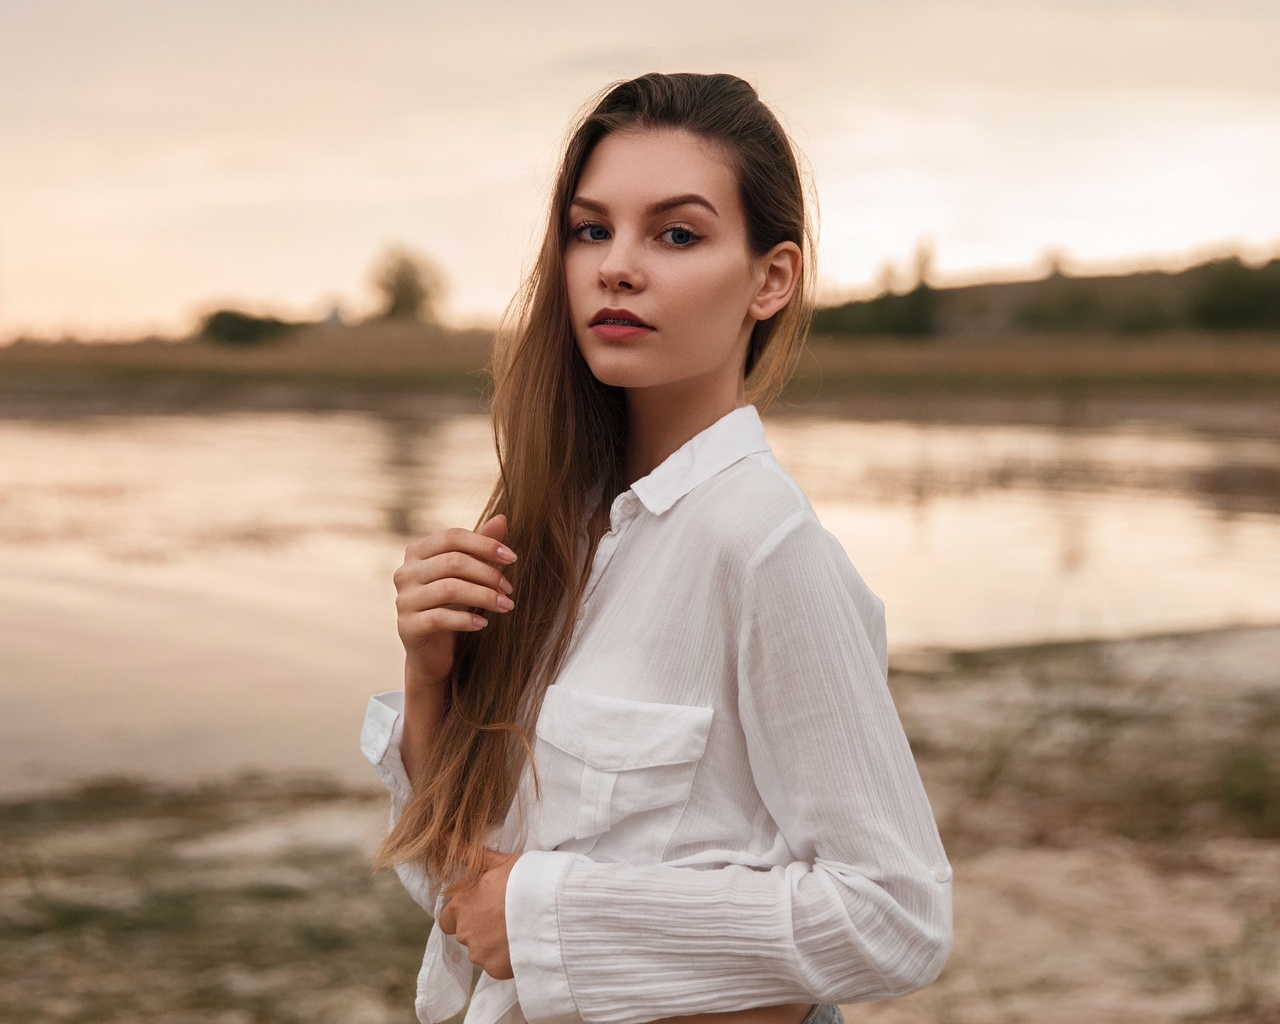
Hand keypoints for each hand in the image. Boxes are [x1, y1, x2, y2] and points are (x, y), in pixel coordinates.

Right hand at [394, 514, 516, 688]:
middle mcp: (405, 572)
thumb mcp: (469, 574)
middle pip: (452, 562)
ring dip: (483, 596)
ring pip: (449, 589)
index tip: (512, 558)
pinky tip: (484, 624)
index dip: (484, 544)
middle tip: (509, 589)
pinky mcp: (406, 627)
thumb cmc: (453, 604)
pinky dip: (466, 620)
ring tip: (506, 605)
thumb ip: (481, 547)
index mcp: (417, 552)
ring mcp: (403, 600)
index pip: (452, 537)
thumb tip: (502, 518)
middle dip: (487, 573)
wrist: (435, 650)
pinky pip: (440, 618)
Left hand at [437, 848, 520, 979]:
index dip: (463, 912)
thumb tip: (441, 835)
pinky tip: (521, 942)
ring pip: (481, 951)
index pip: (447, 918)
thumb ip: (467, 852)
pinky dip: (506, 958)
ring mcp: (479, 952)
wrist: (549, 907)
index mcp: (460, 905)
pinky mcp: (495, 969)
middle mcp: (464, 931)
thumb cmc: (524, 879)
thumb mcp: (497, 861)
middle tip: (504, 916)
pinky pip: (496, 965)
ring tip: (516, 928)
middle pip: (465, 934)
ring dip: (493, 943)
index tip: (483, 906)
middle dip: (480, 928)